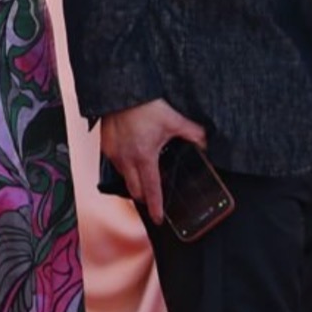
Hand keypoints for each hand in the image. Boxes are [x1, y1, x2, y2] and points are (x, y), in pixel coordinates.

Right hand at [100, 100, 205, 225]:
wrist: (121, 92)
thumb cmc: (147, 107)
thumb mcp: (174, 121)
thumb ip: (193, 134)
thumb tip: (206, 144)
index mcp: (144, 157)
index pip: (151, 189)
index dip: (156, 207)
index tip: (159, 219)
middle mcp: (126, 160)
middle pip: (135, 190)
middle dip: (145, 197)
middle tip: (154, 199)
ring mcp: (113, 154)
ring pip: (124, 178)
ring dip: (134, 181)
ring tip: (145, 176)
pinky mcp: (105, 147)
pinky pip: (115, 165)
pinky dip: (125, 167)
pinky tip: (134, 160)